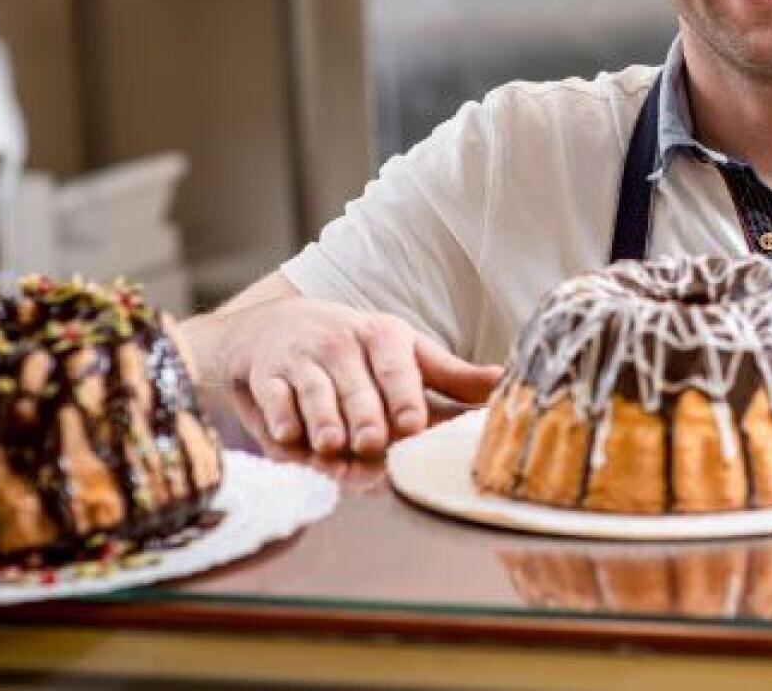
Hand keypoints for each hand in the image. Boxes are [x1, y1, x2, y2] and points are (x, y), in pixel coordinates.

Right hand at [180, 296, 501, 457]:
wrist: (276, 326)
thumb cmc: (356, 348)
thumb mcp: (405, 351)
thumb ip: (451, 375)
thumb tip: (504, 384)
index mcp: (384, 337)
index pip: (398, 369)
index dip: (404, 398)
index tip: (412, 424)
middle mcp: (342, 344)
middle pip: (357, 388)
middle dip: (364, 417)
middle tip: (371, 444)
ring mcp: (302, 359)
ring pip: (315, 394)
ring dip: (324, 421)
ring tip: (332, 446)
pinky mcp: (266, 376)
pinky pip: (273, 398)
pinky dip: (279, 418)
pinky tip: (288, 435)